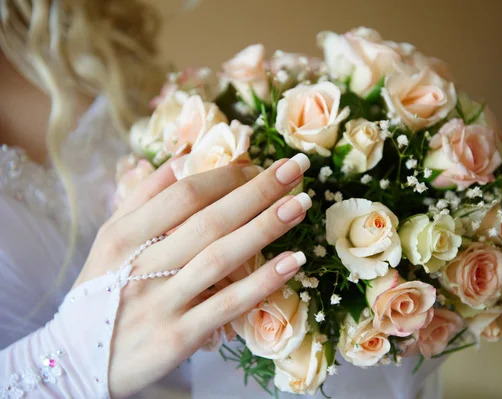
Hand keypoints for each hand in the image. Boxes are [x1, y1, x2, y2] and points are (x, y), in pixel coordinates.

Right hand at [75, 154, 311, 396]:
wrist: (80, 359)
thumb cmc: (102, 292)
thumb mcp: (110, 242)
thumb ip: (142, 198)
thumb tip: (182, 160)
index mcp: (124, 236)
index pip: (184, 195)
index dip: (226, 176)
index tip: (257, 165)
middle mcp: (142, 266)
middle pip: (209, 220)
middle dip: (257, 191)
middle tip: (295, 169)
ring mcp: (161, 302)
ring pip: (221, 258)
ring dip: (265, 228)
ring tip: (300, 204)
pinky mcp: (178, 337)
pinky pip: (227, 304)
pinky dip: (261, 282)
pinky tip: (293, 262)